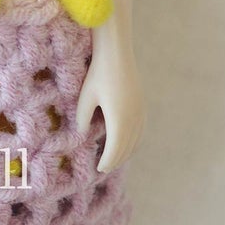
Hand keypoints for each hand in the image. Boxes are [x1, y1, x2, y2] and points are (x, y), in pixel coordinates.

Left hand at [76, 20, 143, 172]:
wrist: (117, 55)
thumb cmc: (98, 74)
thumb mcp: (86, 97)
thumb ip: (83, 118)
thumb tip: (83, 134)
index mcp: (119, 120)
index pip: (114, 149)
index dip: (107, 161)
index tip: (99, 169)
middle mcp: (134, 119)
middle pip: (126, 148)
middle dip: (115, 160)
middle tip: (104, 169)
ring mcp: (140, 112)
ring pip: (135, 141)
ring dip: (125, 152)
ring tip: (113, 159)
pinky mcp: (142, 106)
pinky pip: (140, 131)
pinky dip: (133, 141)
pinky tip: (125, 143)